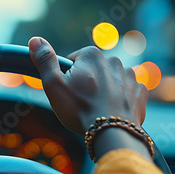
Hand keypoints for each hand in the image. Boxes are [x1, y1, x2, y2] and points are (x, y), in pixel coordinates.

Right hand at [28, 37, 147, 136]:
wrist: (111, 133)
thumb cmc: (79, 109)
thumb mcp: (53, 85)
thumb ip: (45, 60)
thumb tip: (35, 40)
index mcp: (92, 55)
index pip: (74, 60)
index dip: (68, 77)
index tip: (68, 92)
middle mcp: (113, 60)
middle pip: (93, 70)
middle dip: (87, 83)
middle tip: (81, 103)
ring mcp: (129, 76)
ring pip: (111, 81)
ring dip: (104, 91)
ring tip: (97, 109)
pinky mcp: (140, 92)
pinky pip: (127, 92)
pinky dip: (120, 100)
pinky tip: (112, 111)